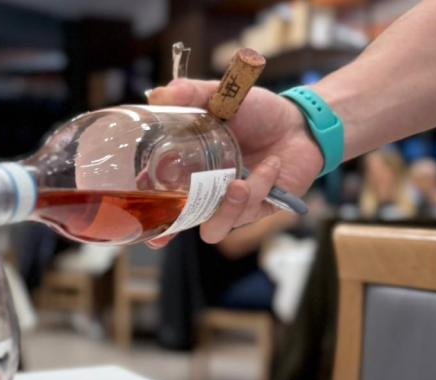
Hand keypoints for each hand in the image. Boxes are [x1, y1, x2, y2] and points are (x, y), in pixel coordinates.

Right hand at [147, 79, 322, 244]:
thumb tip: (159, 94)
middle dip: (175, 227)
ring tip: (238, 185)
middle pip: (180, 224)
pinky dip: (260, 186)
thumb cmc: (256, 112)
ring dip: (225, 210)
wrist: (300, 121)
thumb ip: (191, 94)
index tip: (135, 220)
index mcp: (188, 172)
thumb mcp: (221, 96)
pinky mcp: (258, 210)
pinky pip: (249, 211)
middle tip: (177, 214)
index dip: (145, 215)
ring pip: (215, 228)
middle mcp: (205, 193)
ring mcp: (230, 205)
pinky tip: (271, 165)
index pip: (159, 199)